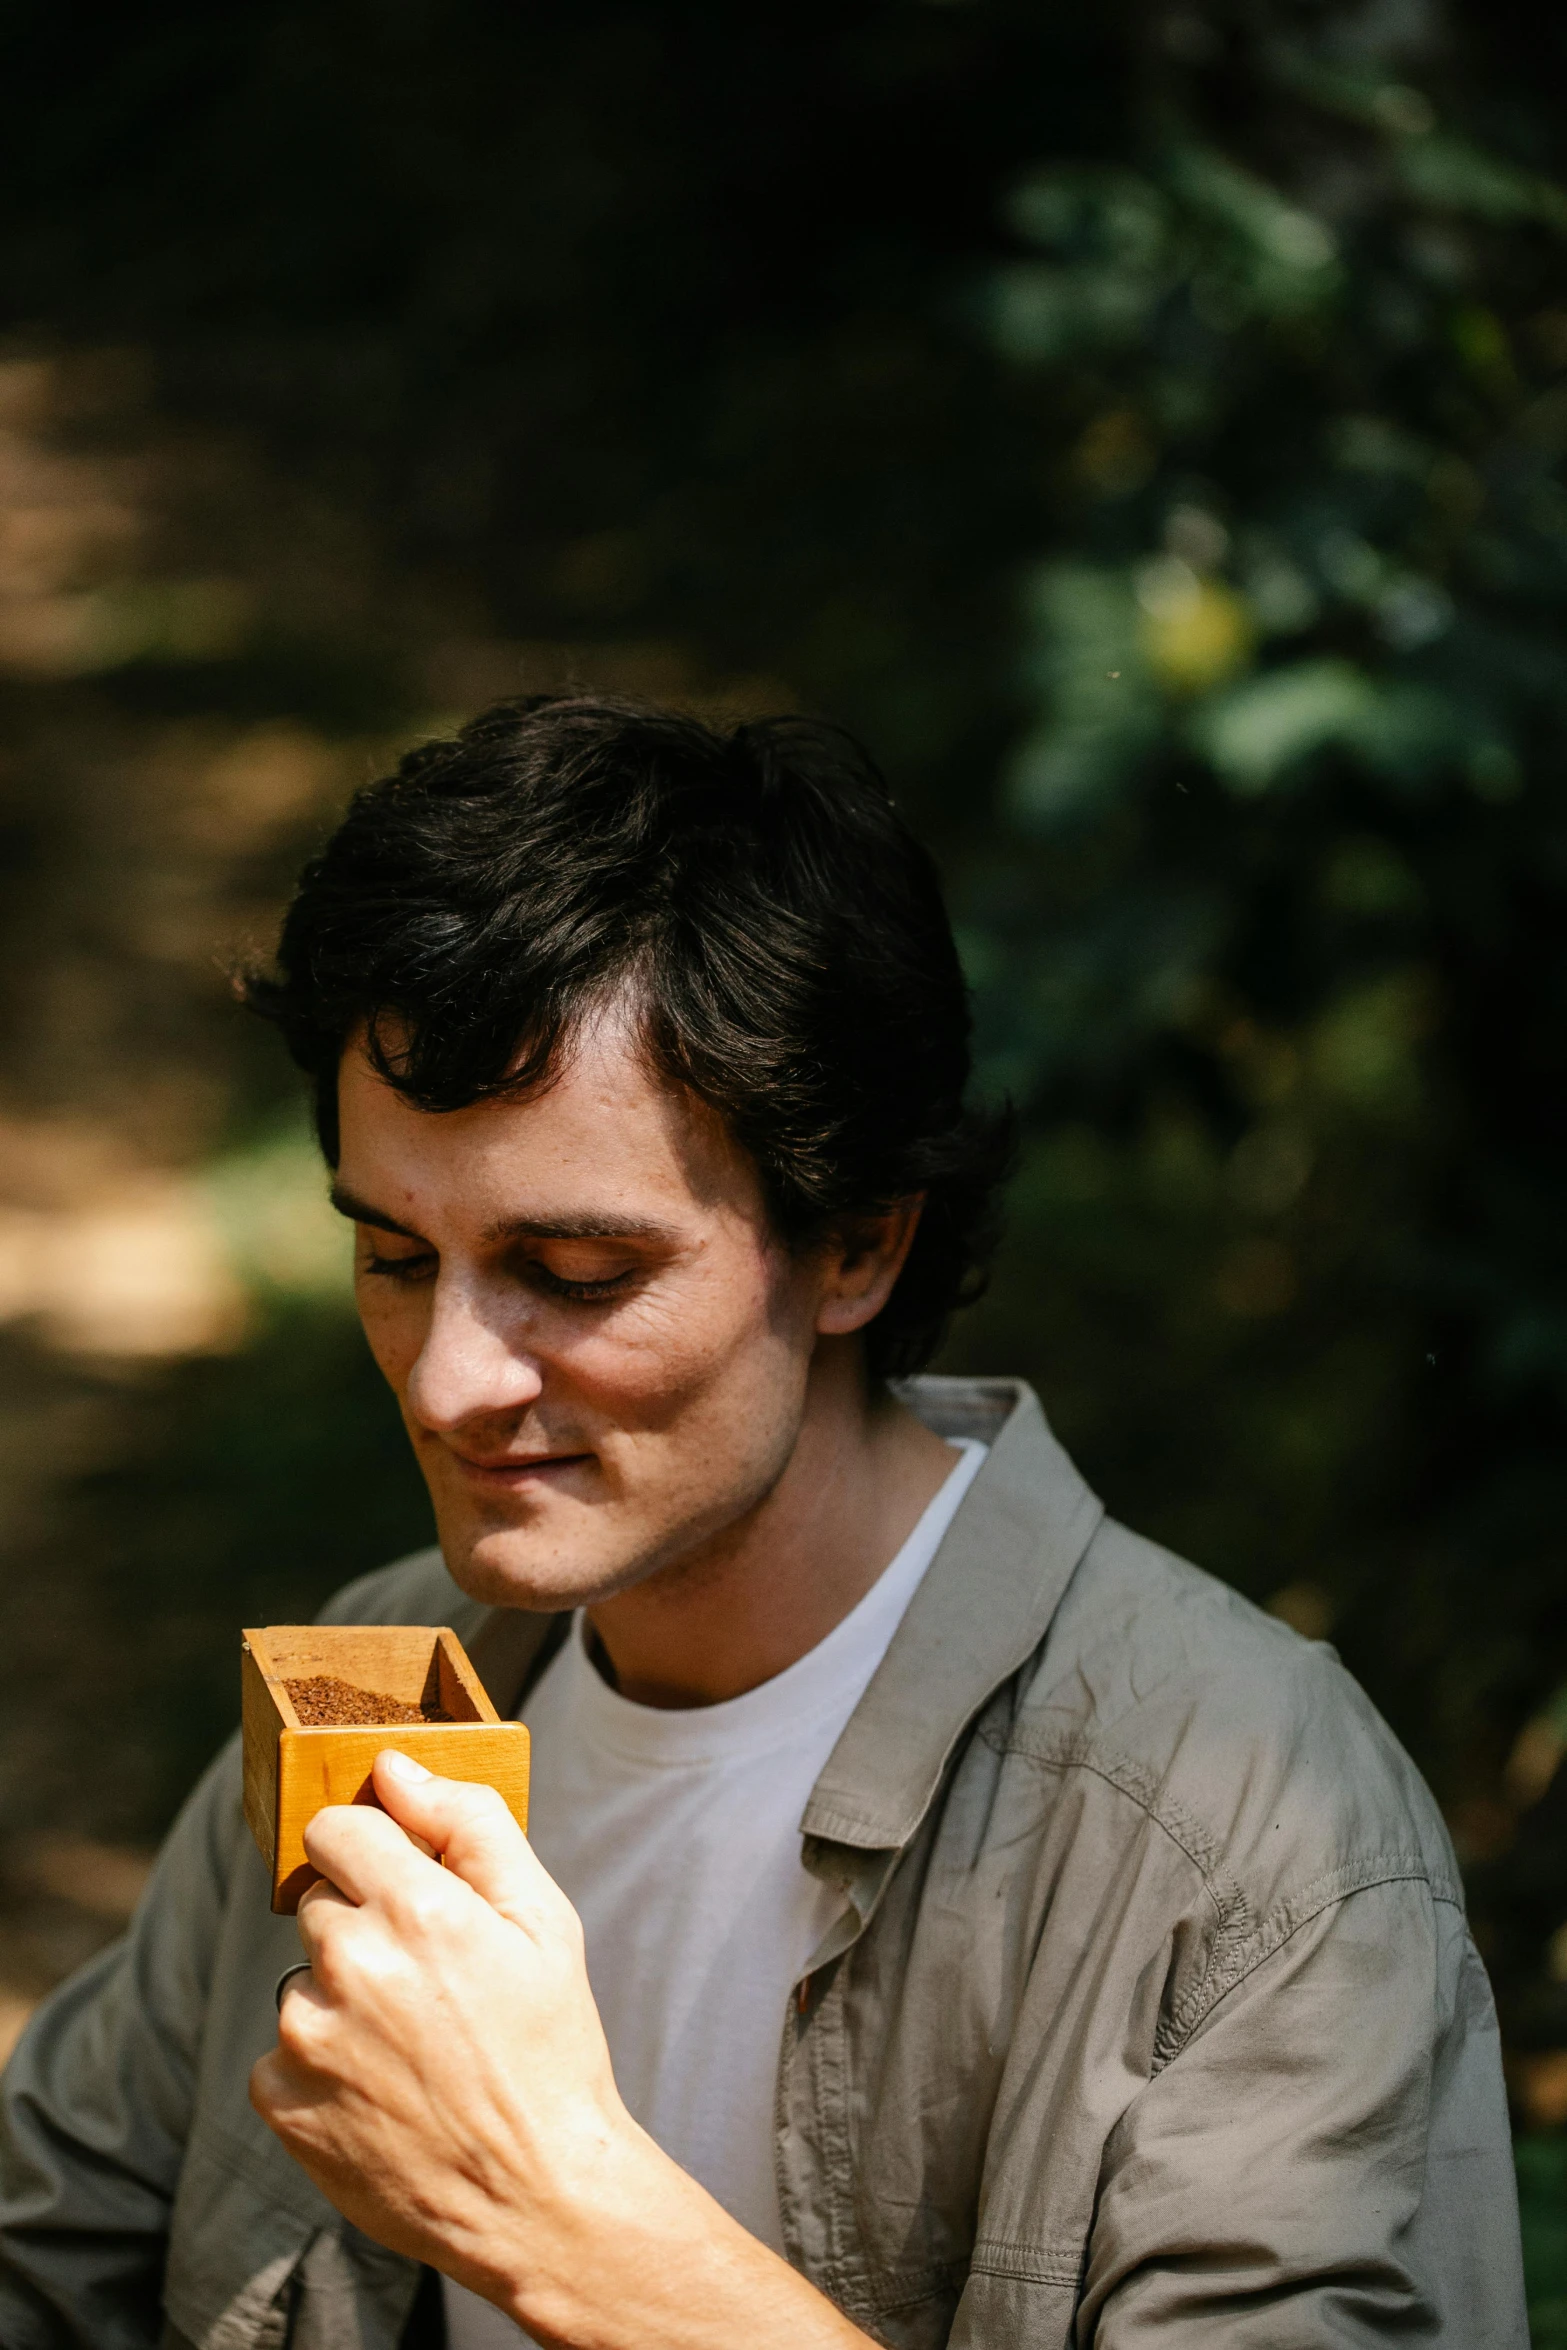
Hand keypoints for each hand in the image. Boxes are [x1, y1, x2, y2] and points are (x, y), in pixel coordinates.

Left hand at [250, 1751, 867, 2349]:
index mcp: (419, 1909)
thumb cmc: (550, 2046)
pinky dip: (318, 2066)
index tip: (395, 1877)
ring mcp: (309, 2040)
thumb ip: (470, 1824)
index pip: (336, 1827)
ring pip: (302, 1980)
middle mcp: (352, 1966)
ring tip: (410, 2046)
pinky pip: (279, 2054)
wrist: (537, 2196)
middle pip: (319, 1901)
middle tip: (428, 1980)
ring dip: (340, 1998)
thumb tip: (393, 1767)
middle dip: (364, 1924)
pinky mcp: (283, 2104)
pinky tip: (379, 2089)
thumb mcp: (543, 1920)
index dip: (368, 1846)